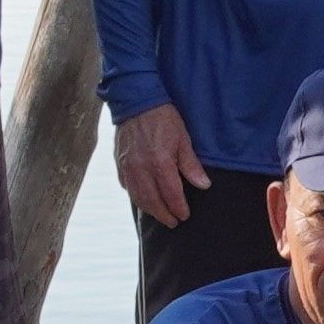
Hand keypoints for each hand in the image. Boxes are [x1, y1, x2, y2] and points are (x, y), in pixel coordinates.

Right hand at [111, 103, 206, 227]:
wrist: (136, 101)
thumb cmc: (163, 118)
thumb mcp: (183, 138)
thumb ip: (191, 165)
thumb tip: (203, 185)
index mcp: (159, 163)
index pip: (170, 195)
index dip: (178, 208)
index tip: (185, 216)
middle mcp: (141, 168)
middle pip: (152, 201)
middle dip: (164, 215)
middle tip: (173, 222)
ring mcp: (128, 167)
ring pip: (137, 197)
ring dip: (150, 209)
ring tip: (160, 215)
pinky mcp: (119, 163)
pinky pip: (127, 186)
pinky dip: (136, 196)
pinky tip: (143, 199)